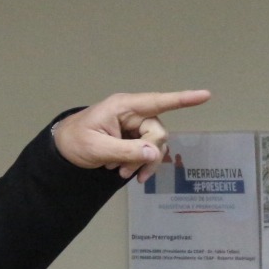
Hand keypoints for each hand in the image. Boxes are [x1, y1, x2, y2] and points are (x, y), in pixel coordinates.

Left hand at [53, 90, 210, 182]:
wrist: (62, 150)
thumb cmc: (74, 141)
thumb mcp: (97, 148)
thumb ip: (126, 151)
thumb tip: (155, 153)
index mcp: (123, 106)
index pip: (157, 101)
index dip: (182, 99)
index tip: (205, 95)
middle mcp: (132, 113)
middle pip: (157, 133)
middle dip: (146, 155)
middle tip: (126, 173)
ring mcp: (134, 126)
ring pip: (155, 145)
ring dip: (142, 162)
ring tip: (121, 174)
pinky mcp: (133, 139)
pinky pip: (147, 152)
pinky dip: (139, 164)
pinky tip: (126, 174)